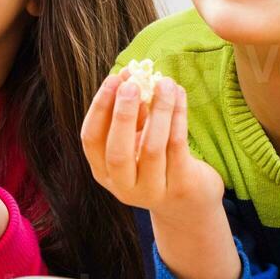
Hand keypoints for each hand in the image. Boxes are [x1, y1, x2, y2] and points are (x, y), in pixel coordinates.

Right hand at [81, 70, 222, 216]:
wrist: (188, 202)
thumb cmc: (157, 162)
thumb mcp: (137, 140)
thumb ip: (131, 115)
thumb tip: (131, 76)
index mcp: (104, 172)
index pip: (91, 140)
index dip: (100, 108)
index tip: (113, 80)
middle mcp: (123, 187)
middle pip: (117, 151)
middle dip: (123, 114)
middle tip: (132, 84)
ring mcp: (151, 191)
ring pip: (152, 148)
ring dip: (158, 110)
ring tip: (165, 83)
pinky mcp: (180, 187)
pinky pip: (177, 147)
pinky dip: (178, 117)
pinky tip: (180, 96)